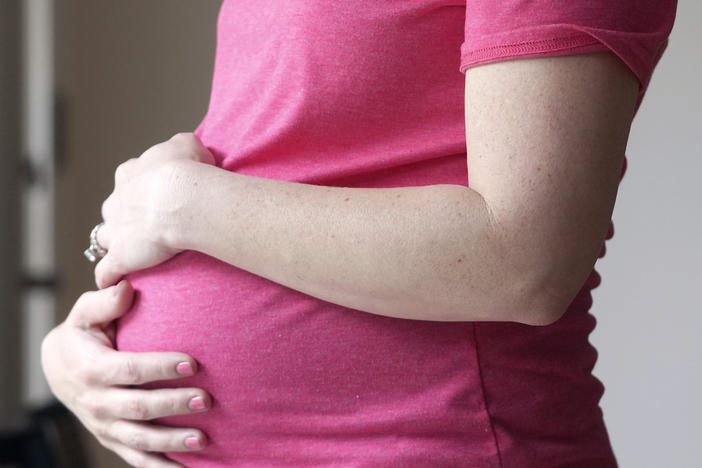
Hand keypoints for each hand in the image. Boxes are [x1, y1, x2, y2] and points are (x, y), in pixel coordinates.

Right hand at [41, 280, 211, 467]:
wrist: (58, 370)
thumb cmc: (81, 336)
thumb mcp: (84, 314)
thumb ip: (104, 301)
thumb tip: (126, 287)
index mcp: (92, 369)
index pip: (130, 370)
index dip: (161, 367)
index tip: (194, 362)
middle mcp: (96, 402)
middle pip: (139, 408)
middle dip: (173, 405)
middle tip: (207, 400)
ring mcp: (104, 425)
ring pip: (139, 440)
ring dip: (171, 442)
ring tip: (203, 439)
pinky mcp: (112, 440)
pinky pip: (136, 460)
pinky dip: (161, 467)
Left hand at [94, 132, 214, 288]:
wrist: (181, 198)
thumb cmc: (187, 170)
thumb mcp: (188, 145)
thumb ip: (183, 146)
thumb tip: (189, 150)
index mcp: (129, 174)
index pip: (128, 180)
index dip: (142, 189)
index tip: (159, 195)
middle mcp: (116, 201)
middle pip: (114, 211)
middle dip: (126, 218)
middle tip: (151, 225)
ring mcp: (115, 231)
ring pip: (106, 240)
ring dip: (117, 247)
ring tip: (135, 257)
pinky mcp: (120, 258)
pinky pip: (107, 273)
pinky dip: (111, 278)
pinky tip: (120, 284)